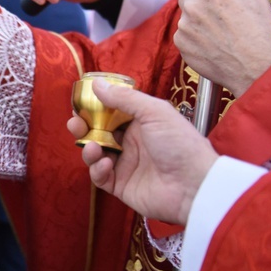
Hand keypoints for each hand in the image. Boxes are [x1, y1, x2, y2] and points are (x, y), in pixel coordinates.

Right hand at [67, 79, 218, 224]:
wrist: (195, 186)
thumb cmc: (181, 144)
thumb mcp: (154, 112)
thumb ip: (124, 98)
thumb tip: (97, 85)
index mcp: (141, 123)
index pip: (110, 113)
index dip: (94, 109)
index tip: (79, 104)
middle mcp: (131, 143)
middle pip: (98, 133)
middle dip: (83, 128)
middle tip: (75, 124)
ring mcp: (126, 165)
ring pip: (96, 154)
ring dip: (89, 149)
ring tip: (94, 147)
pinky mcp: (121, 186)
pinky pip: (100, 177)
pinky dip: (98, 170)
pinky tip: (107, 165)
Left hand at [176, 0, 270, 96]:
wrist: (254, 69)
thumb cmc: (259, 34)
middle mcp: (193, 6)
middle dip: (200, 0)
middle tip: (219, 12)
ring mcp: (184, 26)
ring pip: (186, 16)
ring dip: (198, 20)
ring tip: (220, 32)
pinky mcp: (180, 44)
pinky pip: (184, 34)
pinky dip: (195, 37)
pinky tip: (212, 43)